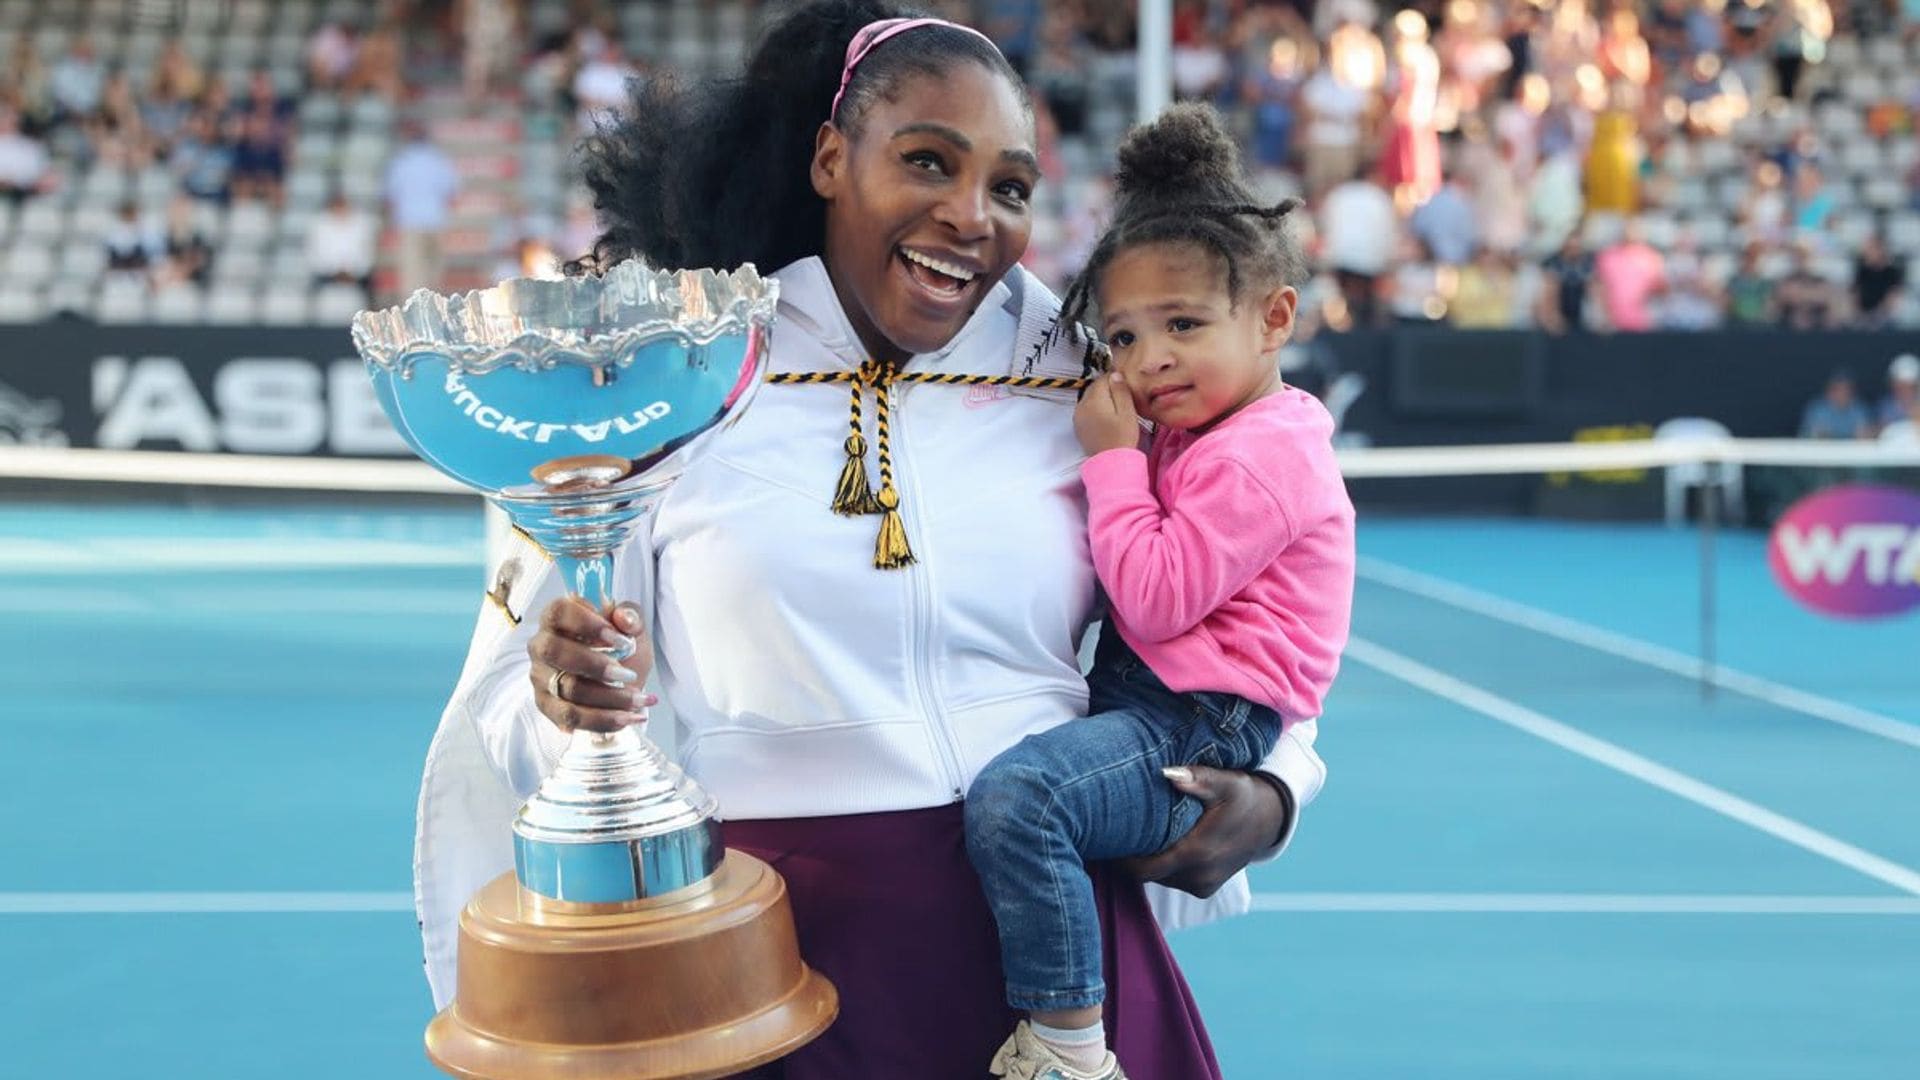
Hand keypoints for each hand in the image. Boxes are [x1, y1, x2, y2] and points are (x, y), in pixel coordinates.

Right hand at [527, 597, 655, 732]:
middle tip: (629, 674)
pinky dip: (604, 719)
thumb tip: (624, 619)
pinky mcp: (547, 706)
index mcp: (556, 618)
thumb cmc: (621, 646)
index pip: (559, 612)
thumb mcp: (631, 627)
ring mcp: (541, 678)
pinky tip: (630, 717)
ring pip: (568, 690)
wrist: (622, 679)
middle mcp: (541, 646)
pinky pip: (571, 717)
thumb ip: (630, 617)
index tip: (621, 640)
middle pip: (555, 652)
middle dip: (597, 666)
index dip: (588, 624)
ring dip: (609, 697)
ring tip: (640, 699)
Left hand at [1075, 371, 1141, 454]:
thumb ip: (1120, 391)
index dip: (1116, 379)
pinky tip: (1107, 417)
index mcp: (1093, 400)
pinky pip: (1087, 410)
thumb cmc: (1122, 438)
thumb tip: (1114, 374)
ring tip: (1116, 408)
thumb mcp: (1127, 412)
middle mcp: (1081, 406)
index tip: (1126, 384)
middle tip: (1123, 396)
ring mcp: (1078, 417)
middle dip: (1108, 388)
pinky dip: (1096, 409)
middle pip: (1095, 387)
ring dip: (1102, 399)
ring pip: (1090, 398)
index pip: (1103, 378)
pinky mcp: (1079, 426)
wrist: (1111, 463)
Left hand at [1120, 766, 1290, 897]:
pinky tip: (1155, 844)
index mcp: (1198, 853)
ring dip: (1145, 861)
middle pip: (1147, 874)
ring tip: (1129, 835)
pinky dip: (1161, 865)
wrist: (1270, 821)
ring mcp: (1202, 886)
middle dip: (1128, 857)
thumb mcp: (1226, 782)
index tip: (1102, 838)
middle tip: (1108, 833)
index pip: (1144, 868)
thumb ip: (1197, 778)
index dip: (1120, 858)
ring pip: (1158, 877)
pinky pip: (1172, 879)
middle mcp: (1199, 876)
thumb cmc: (1243, 796)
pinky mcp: (1204, 889)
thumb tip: (1167, 773)